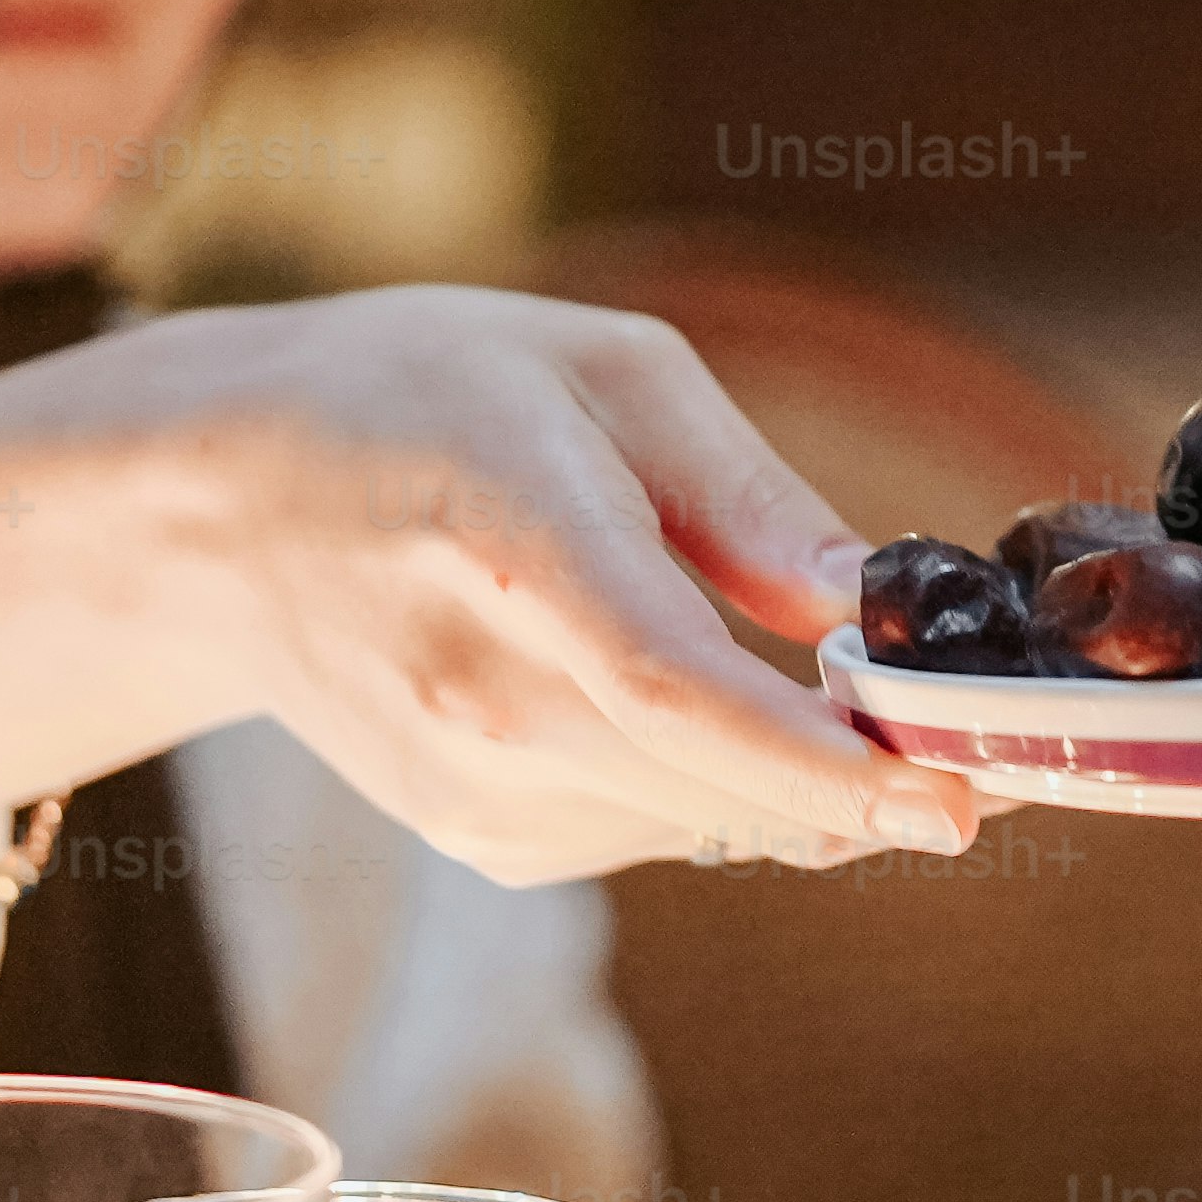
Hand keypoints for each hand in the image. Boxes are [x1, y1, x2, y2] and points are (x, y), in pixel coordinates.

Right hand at [0, 289, 971, 895]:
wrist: (225, 502)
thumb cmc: (427, 396)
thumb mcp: (604, 368)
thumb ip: (748, 494)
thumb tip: (874, 604)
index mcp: (516, 543)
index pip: (677, 692)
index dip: (825, 762)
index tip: (952, 798)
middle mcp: (478, 690)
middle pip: (714, 785)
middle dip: (867, 790)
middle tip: (976, 762)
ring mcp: (463, 780)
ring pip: (700, 824)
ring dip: (796, 788)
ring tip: (832, 701)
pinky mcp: (469, 832)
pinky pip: (648, 833)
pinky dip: (713, 791)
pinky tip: (693, 710)